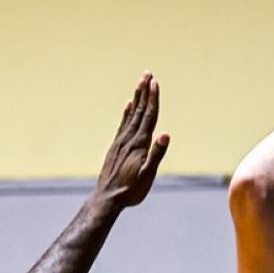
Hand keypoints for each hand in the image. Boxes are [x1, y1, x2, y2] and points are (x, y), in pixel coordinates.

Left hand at [95, 72, 169, 207]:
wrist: (107, 198)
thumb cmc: (130, 191)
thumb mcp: (147, 176)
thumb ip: (156, 155)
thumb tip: (165, 135)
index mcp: (139, 144)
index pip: (149, 117)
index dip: (153, 99)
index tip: (155, 82)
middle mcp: (129, 139)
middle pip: (140, 111)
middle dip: (145, 92)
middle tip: (148, 74)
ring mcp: (121, 142)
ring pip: (131, 115)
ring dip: (137, 98)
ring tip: (140, 83)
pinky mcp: (116, 147)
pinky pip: (123, 125)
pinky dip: (127, 113)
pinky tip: (129, 106)